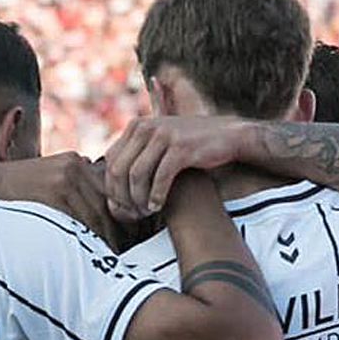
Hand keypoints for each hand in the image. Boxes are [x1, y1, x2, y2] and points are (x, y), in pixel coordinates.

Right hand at [0, 152, 122, 248]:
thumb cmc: (20, 187)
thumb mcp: (50, 174)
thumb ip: (75, 184)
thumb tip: (103, 207)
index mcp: (76, 161)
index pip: (106, 192)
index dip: (117, 216)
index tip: (123, 236)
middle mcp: (74, 166)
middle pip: (104, 203)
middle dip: (114, 230)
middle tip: (120, 250)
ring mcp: (64, 178)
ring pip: (94, 214)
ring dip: (103, 238)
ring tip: (108, 256)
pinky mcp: (53, 193)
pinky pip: (77, 221)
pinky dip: (86, 238)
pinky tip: (88, 252)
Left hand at [104, 116, 252, 220]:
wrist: (227, 136)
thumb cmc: (190, 147)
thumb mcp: (158, 143)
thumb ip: (136, 155)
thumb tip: (111, 185)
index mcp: (136, 126)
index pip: (110, 161)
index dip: (113, 187)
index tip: (122, 205)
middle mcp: (146, 127)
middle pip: (120, 169)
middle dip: (123, 196)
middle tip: (132, 213)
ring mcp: (163, 135)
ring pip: (137, 175)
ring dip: (139, 199)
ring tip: (145, 212)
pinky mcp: (181, 147)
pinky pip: (160, 177)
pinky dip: (156, 196)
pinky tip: (157, 207)